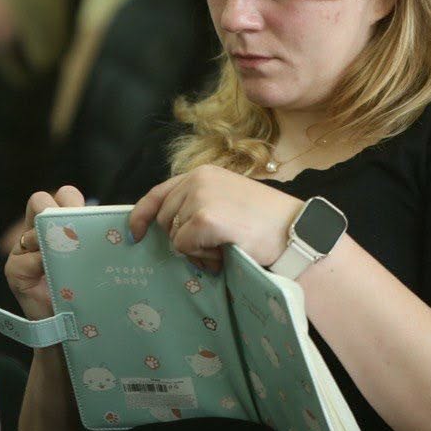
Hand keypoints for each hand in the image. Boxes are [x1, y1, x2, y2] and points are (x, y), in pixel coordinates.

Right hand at [4, 186, 84, 319]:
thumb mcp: (94, 258)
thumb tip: (117, 220)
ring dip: (51, 237)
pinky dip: (44, 264)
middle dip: (58, 210)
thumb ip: (95, 237)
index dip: (73, 200)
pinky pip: (27, 259)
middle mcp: (36, 233)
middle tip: (75, 230)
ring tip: (67, 254)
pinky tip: (56, 276)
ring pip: (31, 225)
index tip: (87, 216)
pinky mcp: (14, 271)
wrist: (71, 330)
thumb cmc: (87, 291)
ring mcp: (22, 252)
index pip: (63, 195)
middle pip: (39, 200)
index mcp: (57, 225)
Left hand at [129, 165, 302, 272]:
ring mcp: (200, 197)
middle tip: (214, 247)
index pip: (159, 192)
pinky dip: (201, 256)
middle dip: (181, 239)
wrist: (294, 232)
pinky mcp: (204, 218)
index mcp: (204, 173)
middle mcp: (198, 179)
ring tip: (224, 247)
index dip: (142, 214)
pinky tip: (224, 252)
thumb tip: (171, 229)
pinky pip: (184, 247)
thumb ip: (199, 205)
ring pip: (174, 236)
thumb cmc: (267, 223)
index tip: (135, 233)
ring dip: (195, 250)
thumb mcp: (228, 201)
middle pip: (164, 219)